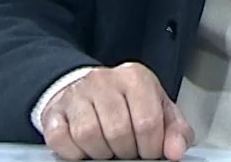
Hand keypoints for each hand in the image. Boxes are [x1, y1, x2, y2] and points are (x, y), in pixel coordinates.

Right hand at [40, 62, 193, 160]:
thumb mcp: (158, 109)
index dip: (151, 147)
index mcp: (135, 78)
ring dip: (101, 152)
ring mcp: (76, 95)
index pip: (148, 121)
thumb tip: (176, 151)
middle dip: (126, 151)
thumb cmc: (126, 102)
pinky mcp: (54, 111)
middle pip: (118, 131)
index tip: (150, 153)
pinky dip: (74, 153)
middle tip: (128, 152)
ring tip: (108, 149)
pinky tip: (86, 148)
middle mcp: (104, 81)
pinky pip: (61, 140)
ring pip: (89, 135)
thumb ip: (174, 130)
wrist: (87, 89)